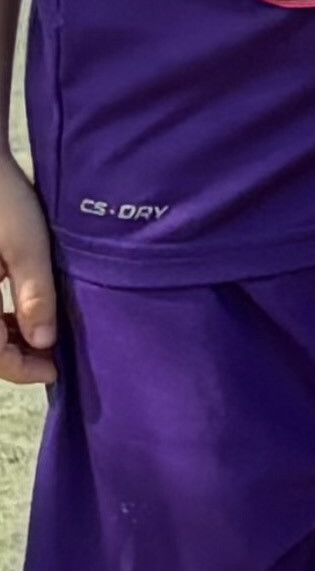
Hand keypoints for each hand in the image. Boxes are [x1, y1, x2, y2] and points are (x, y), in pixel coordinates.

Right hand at [0, 159, 57, 385]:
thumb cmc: (0, 199)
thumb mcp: (27, 246)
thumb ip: (35, 295)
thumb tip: (45, 342)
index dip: (21, 370)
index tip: (54, 371)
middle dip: (13, 357)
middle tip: (51, 356)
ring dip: (4, 339)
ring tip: (41, 335)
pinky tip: (16, 314)